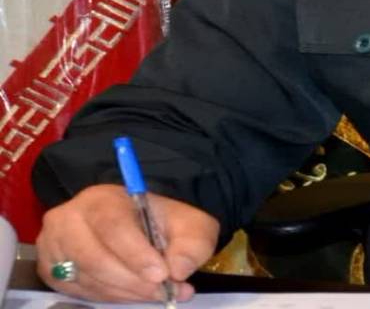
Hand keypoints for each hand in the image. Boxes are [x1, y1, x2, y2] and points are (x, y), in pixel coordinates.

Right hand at [36, 184, 218, 302]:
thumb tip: (180, 270)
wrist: (140, 224)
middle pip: (95, 257)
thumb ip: (191, 244)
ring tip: (155, 293)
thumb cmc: (161, 222)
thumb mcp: (189, 225)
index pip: (112, 226)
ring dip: (125, 292)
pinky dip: (111, 297)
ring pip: (88, 279)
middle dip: (133, 280)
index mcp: (101, 198)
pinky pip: (80, 291)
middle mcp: (69, 219)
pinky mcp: (52, 270)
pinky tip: (133, 292)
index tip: (162, 274)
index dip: (136, 254)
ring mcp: (56, 246)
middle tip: (163, 291)